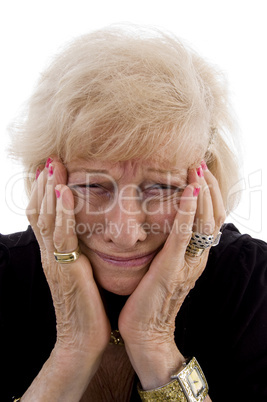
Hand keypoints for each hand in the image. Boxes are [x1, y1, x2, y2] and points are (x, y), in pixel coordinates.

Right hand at [26, 157, 109, 366]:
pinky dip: (62, 212)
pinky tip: (65, 192)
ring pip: (46, 219)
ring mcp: (54, 261)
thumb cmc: (86, 306)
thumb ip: (77, 252)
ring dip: (49, 190)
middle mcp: (48, 254)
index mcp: (52, 254)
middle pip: (39, 213)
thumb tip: (84, 233)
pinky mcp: (67, 269)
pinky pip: (62, 236)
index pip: (41, 217)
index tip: (49, 170)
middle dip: (43, 184)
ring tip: (54, 166)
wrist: (82, 339)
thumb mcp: (80, 272)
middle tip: (49, 159)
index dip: (42, 193)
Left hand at [118, 163, 224, 387]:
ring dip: (202, 192)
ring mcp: (188, 263)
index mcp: (194, 256)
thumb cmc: (149, 299)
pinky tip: (189, 192)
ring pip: (204, 221)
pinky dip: (189, 212)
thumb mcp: (163, 267)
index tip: (197, 169)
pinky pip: (184, 236)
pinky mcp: (172, 269)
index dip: (207, 192)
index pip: (208, 218)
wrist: (145, 333)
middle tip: (199, 161)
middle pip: (212, 215)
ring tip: (197, 168)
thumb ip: (168, 247)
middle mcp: (197, 257)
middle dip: (207, 186)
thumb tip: (161, 225)